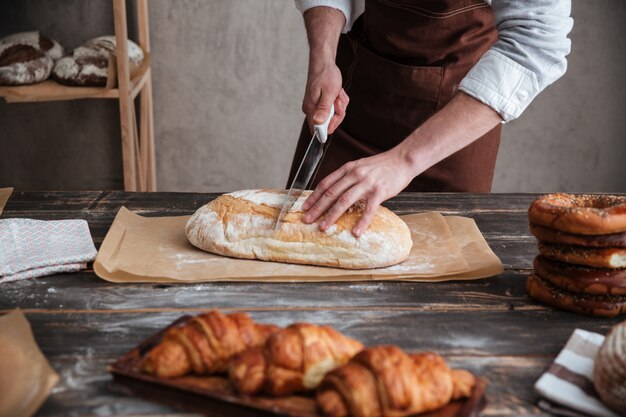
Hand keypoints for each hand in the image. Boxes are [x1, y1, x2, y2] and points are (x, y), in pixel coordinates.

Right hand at [302, 61, 348, 133]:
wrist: (323, 63)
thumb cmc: (326, 75)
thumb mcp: (329, 93)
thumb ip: (323, 110)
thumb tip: (317, 123)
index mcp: (310, 109)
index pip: (318, 130)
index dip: (331, 125)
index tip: (337, 113)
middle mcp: (311, 110)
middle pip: (328, 123)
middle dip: (338, 113)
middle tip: (338, 99)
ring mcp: (316, 107)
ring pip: (333, 116)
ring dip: (339, 105)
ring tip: (338, 93)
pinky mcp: (320, 104)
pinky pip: (333, 109)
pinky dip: (338, 102)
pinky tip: (337, 93)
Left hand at [302, 145, 416, 236]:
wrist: (403, 159)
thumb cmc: (382, 165)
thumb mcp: (360, 166)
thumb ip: (347, 177)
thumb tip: (334, 191)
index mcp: (348, 169)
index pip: (326, 183)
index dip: (314, 196)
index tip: (305, 207)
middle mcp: (354, 175)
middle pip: (331, 193)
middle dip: (317, 208)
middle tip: (307, 220)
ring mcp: (367, 183)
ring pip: (344, 201)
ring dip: (332, 215)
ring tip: (323, 227)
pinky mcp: (379, 192)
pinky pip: (368, 209)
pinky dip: (361, 222)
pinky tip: (356, 232)